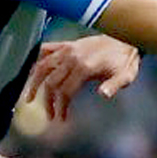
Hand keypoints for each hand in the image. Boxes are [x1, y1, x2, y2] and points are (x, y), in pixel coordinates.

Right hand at [21, 36, 140, 121]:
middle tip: (51, 115)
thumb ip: (114, 85)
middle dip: (48, 101)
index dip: (61, 107)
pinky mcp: (67, 44)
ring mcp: (68, 49)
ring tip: (29, 98)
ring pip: (42, 66)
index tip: (61, 119)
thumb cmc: (126, 61)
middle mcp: (72, 57)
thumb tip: (104, 95)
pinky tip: (32, 71)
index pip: (64, 91)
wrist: (127, 39)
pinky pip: (46, 50)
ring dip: (34, 83)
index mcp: (85, 67)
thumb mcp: (125, 76)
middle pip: (51, 82)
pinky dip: (37, 60)